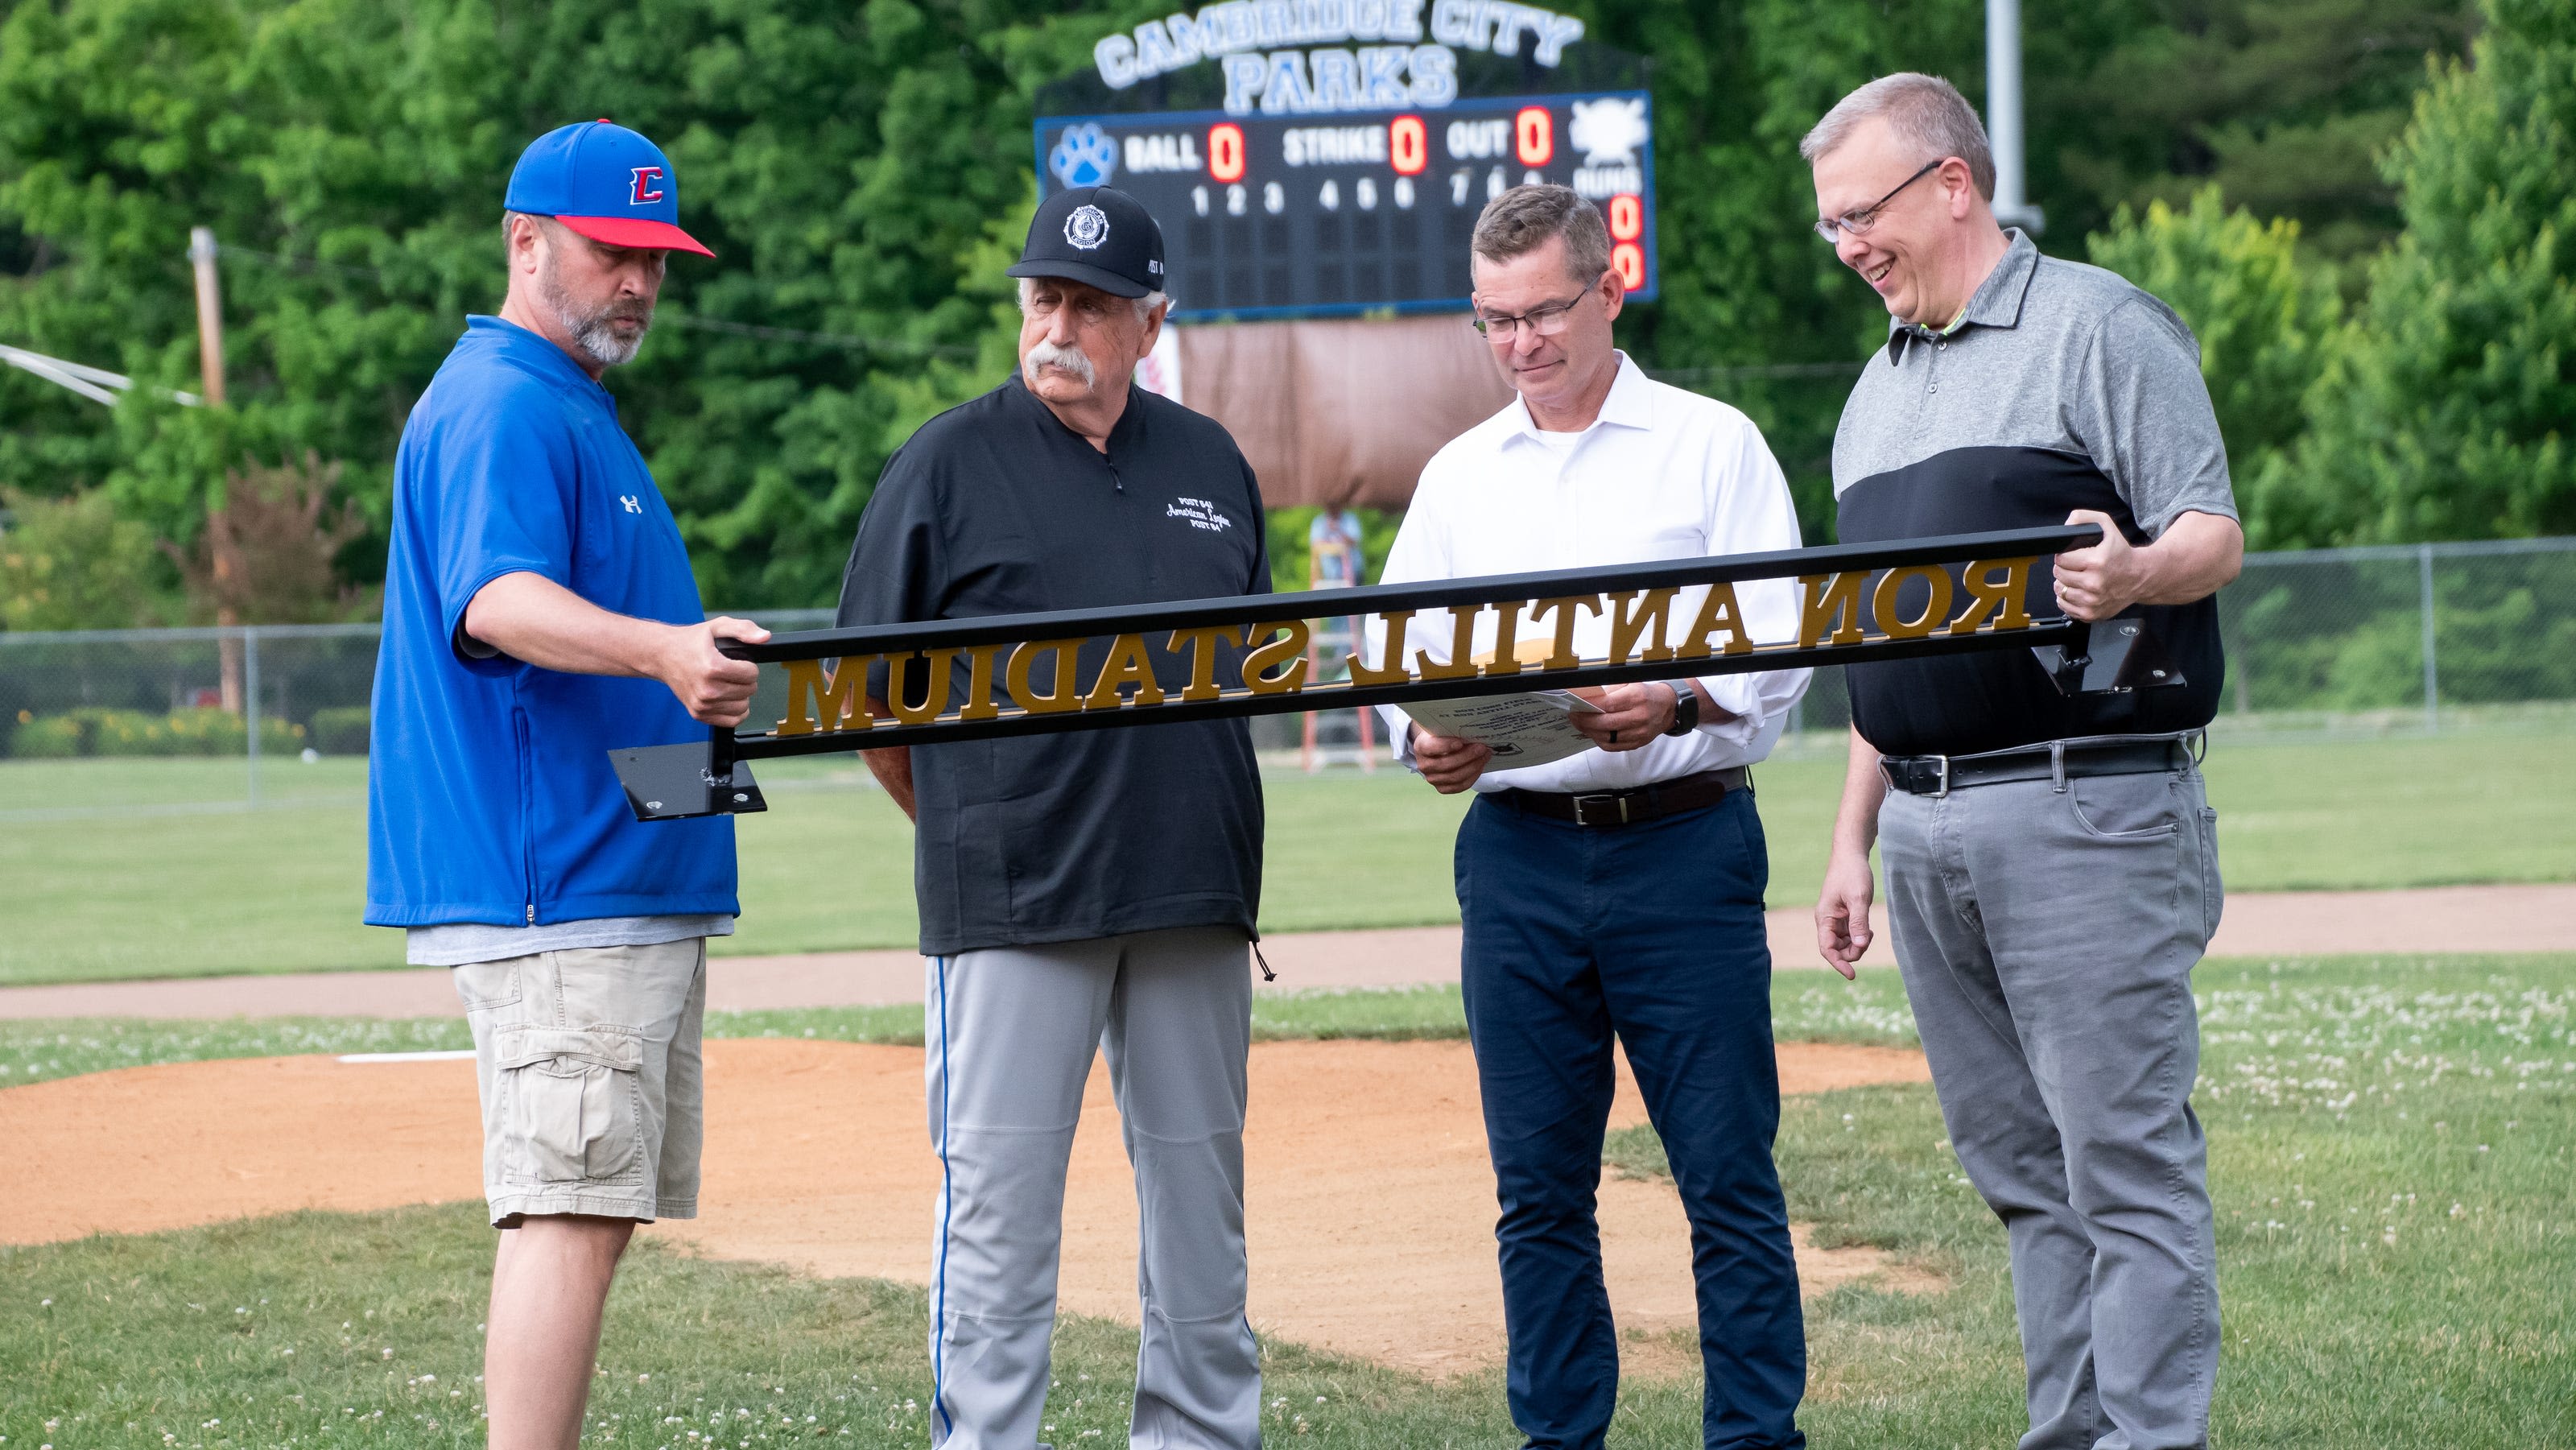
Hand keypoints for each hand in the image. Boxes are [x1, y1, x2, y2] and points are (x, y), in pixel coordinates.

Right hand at [657, 616, 769, 725]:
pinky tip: (726, 698)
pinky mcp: (699, 714)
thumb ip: (743, 629)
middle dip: (745, 680)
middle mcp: (707, 689)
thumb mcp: (717, 627)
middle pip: (749, 690)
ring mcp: (702, 704)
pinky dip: (734, 711)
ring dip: (740, 695)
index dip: (748, 666)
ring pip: (743, 707)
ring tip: (727, 683)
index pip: (752, 674)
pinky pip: (731, 721)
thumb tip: (764, 637)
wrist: (662, 655)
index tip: (736, 662)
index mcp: (713, 668)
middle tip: (730, 671)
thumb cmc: (690, 641)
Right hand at [1413, 728, 1493, 792]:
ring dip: (1473, 766)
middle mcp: (1424, 765)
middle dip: (1467, 756)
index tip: (1460, 742)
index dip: (1445, 746)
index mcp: (1421, 747)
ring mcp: (1432, 778)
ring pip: (1455, 777)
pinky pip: (1460, 786)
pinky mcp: (1442, 788)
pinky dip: (1473, 776)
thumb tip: (1473, 733)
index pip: (1430, 748)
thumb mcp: (1442, 729)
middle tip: (1481, 747)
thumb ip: (1452, 731)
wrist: (1435, 748)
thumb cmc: (1441, 736)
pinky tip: (1480, 766)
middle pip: (1446, 764)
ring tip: (1485, 755)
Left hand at [1569, 682, 1677, 751]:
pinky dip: (1600, 740)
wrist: (1667, 708)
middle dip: (1585, 721)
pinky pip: (1613, 746)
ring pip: (1608, 737)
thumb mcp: (1630, 684)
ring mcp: (1639, 733)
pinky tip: (1593, 733)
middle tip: (1574, 716)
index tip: (1576, 705)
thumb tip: (1587, 696)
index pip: (1607, 704)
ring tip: (1581, 724)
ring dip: (1590, 732)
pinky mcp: (1637, 743)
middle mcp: (1639, 717)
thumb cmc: (1645, 694)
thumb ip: (1610, 690)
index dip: (1589, 707)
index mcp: (1636, 698)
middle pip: (1606, 723)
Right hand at [1814, 848, 1875, 979]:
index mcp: (1824, 918)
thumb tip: (1861, 945)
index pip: (1827, 949)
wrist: (1851, 855)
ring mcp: (1835, 920)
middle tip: (1869, 938)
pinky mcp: (1844, 916)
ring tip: (1870, 931)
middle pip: (1837, 950)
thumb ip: (1859, 922)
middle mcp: (1827, 921)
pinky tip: (1868, 929)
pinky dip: (1860, 937)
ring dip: (1857, 945)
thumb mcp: (1858, 898)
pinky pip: (1850, 935)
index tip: (1853, 975)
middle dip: (1853, 952)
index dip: (1838, 964)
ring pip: (1844, 944)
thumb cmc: (1852, 873)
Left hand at [2053, 509, 2145, 620]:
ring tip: (2078, 577)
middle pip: (2059, 575)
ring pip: (2060, 591)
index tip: (2072, 555)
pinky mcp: (2091, 613)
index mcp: (2096, 562)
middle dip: (2065, 568)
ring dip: (2065, 583)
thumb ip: (2084, 518)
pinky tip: (2079, 590)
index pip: (2061, 559)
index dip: (2064, 555)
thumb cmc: (2121, 553)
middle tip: (2077, 566)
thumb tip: (2065, 526)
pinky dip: (2067, 599)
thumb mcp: (2106, 526)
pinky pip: (2065, 606)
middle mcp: (2094, 583)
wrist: (2140, 576)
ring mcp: (2092, 601)